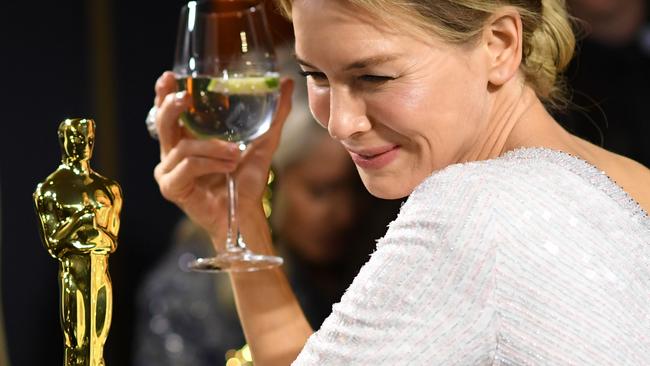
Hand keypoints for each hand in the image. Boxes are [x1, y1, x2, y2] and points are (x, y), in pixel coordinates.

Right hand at [152, 71, 293, 244]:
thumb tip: (286, 82)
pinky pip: (188, 167)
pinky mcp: (171, 187)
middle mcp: (173, 151)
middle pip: (163, 123)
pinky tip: (228, 167)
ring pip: (184, 147)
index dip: (165, 93)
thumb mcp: (263, 139)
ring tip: (235, 154)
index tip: (170, 76)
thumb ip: (274, 112)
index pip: (169, 111)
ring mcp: (168, 170)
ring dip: (212, 148)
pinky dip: (210, 164)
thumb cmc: (247, 179)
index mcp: (187, 137)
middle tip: (186, 97)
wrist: (246, 212)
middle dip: (172, 107)